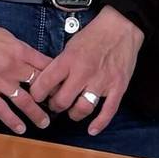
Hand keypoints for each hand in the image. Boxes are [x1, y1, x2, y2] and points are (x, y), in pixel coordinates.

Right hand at [0, 27, 53, 133]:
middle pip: (39, 86)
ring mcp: (0, 82)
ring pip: (24, 101)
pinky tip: (20, 129)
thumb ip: (18, 49)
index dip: (56, 77)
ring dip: (36, 113)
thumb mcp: (6, 36)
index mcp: (21, 52)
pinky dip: (12, 121)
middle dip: (50, 98)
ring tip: (43, 123)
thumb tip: (28, 56)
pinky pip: (1, 109)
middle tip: (57, 107)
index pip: (46, 66)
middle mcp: (14, 68)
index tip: (62, 85)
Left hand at [27, 9, 142, 134]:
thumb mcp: (70, 46)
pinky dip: (100, 123)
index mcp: (69, 60)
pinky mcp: (118, 87)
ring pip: (83, 109)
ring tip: (73, 111)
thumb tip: (49, 84)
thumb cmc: (94, 36)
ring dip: (74, 114)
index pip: (45, 84)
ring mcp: (102, 81)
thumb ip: (60, 65)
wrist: (121, 27)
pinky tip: (92, 129)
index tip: (37, 96)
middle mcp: (83, 73)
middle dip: (56, 106)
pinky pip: (108, 111)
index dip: (37, 94)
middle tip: (56, 104)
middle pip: (62, 101)